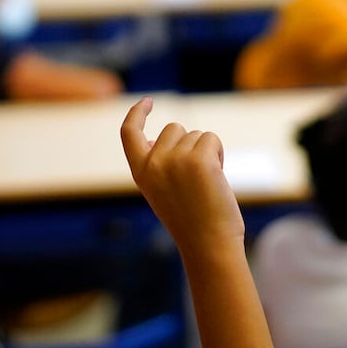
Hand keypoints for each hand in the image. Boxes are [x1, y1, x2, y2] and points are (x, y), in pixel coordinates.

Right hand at [120, 97, 244, 255]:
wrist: (208, 245)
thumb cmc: (190, 220)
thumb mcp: (161, 190)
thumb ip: (156, 164)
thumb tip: (155, 139)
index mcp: (140, 172)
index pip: (128, 133)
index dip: (136, 113)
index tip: (147, 102)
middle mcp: (154, 163)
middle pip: (173, 129)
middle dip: (188, 144)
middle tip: (195, 177)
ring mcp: (176, 160)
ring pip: (195, 135)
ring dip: (206, 152)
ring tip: (206, 183)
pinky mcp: (200, 160)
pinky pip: (211, 139)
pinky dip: (218, 153)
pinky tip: (217, 178)